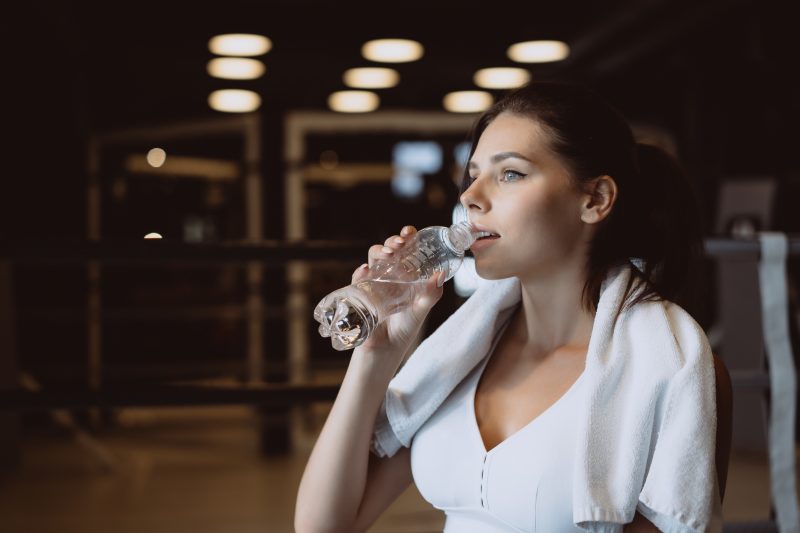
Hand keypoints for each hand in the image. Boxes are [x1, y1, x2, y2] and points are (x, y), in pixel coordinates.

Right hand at [350, 225, 445, 353]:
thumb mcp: (422, 308)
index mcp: (405, 272)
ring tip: (387, 254)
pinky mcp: (360, 293)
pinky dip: (360, 272)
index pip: (406, 248)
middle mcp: (389, 274)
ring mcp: (374, 282)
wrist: (388, 347)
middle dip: (392, 241)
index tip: (409, 232)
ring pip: (372, 259)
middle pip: (388, 249)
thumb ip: (431, 293)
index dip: (406, 236)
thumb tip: (441, 274)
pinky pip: (357, 278)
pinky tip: (365, 270)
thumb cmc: (406, 326)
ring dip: (378, 251)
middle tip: (400, 244)